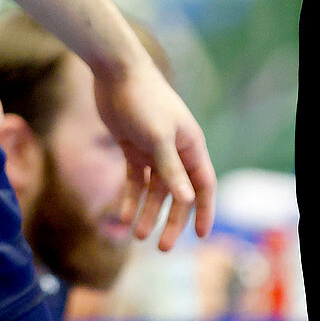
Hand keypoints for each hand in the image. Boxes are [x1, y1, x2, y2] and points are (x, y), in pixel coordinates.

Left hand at [94, 56, 215, 249]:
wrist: (115, 72)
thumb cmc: (143, 101)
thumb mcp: (158, 137)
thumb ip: (171, 169)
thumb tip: (187, 200)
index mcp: (191, 146)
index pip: (204, 185)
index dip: (204, 211)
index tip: (201, 237)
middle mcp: (175, 150)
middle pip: (178, 194)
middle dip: (171, 220)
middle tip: (163, 248)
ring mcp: (153, 149)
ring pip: (154, 190)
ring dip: (148, 213)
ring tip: (138, 236)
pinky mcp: (132, 147)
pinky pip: (134, 180)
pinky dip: (130, 198)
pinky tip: (123, 216)